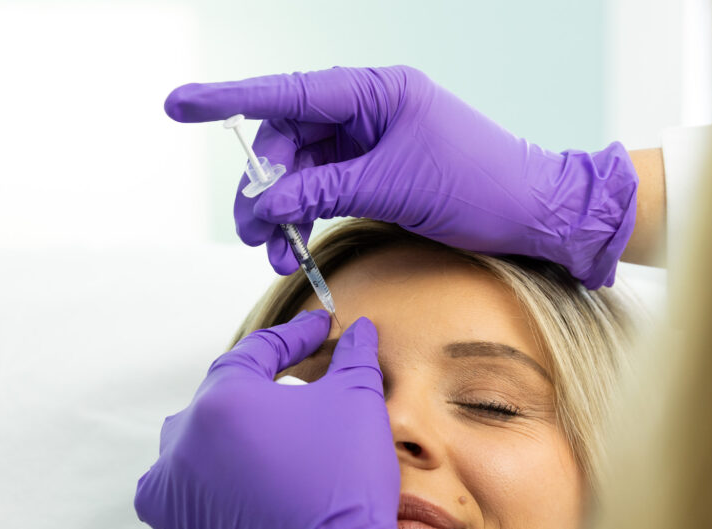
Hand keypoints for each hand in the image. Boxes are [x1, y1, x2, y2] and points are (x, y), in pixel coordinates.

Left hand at [134, 310, 439, 528]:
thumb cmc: (346, 479)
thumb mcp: (358, 401)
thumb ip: (354, 356)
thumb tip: (359, 329)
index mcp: (223, 398)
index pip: (259, 351)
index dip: (296, 337)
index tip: (323, 329)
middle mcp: (185, 435)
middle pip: (226, 390)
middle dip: (265, 378)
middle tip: (304, 368)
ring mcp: (173, 480)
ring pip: (200, 432)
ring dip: (234, 422)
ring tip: (273, 419)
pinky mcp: (175, 519)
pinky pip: (183, 476)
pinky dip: (206, 465)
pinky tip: (239, 463)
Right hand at [164, 65, 637, 287]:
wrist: (533, 213)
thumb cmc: (477, 186)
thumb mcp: (392, 186)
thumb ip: (322, 188)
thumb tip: (265, 201)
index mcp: (374, 92)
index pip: (288, 94)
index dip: (228, 100)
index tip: (178, 104)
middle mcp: (368, 109)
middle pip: (288, 139)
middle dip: (263, 186)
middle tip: (253, 233)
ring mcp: (373, 142)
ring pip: (303, 170)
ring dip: (283, 210)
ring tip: (275, 253)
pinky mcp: (379, 173)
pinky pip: (326, 187)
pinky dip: (308, 215)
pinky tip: (297, 244)